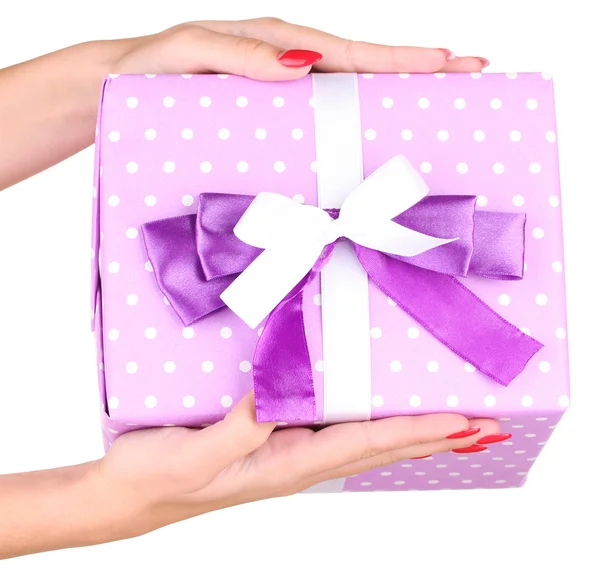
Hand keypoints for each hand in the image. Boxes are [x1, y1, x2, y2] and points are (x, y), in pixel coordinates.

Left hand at [0, 16, 487, 189]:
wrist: (121, 89)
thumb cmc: (151, 70)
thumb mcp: (191, 53)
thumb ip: (241, 55)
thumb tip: (300, 67)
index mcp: (279, 46)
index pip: (353, 52)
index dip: (402, 58)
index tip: (450, 60)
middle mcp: (289, 66)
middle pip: (365, 68)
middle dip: (419, 69)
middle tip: (471, 71)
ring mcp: (284, 91)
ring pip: (350, 92)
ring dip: (395, 95)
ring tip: (440, 98)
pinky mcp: (273, 115)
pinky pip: (323, 116)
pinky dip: (356, 118)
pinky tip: (373, 131)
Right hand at [95, 393, 500, 537]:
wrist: (128, 493)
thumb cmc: (157, 478)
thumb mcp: (197, 455)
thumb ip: (241, 425)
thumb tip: (279, 390)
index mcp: (285, 465)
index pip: (365, 445)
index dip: (415, 433)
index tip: (460, 424)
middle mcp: (295, 459)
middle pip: (377, 448)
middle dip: (430, 438)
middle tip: (479, 427)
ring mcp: (283, 449)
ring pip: (360, 439)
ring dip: (407, 433)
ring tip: (447, 426)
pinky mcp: (267, 435)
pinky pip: (329, 425)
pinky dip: (365, 421)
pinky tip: (373, 415)